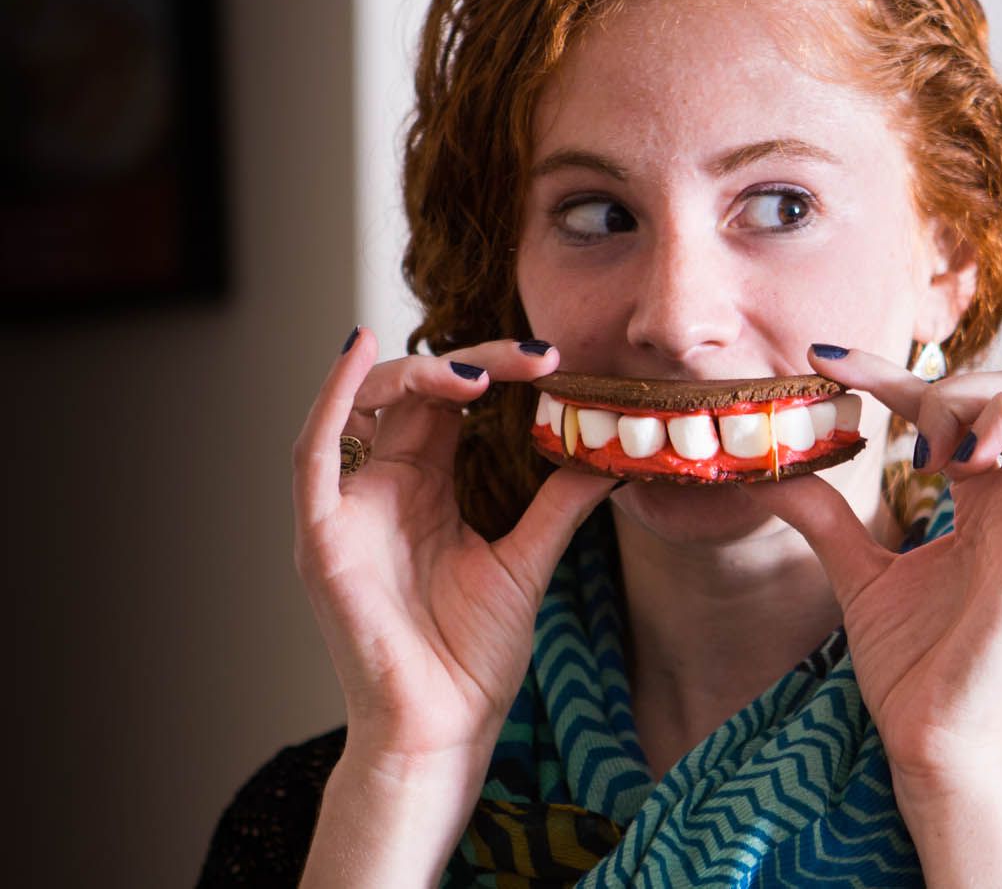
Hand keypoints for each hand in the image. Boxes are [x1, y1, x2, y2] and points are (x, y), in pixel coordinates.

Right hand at [291, 328, 616, 765]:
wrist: (442, 727)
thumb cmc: (471, 657)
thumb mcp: (528, 561)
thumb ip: (560, 502)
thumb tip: (612, 454)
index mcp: (428, 486)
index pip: (453, 401)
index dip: (495, 370)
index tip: (553, 361)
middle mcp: (384, 486)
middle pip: (414, 391)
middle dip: (472, 363)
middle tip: (535, 357)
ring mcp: (349, 507)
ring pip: (364, 405)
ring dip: (417, 373)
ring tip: (478, 372)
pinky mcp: (321, 533)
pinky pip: (314, 453)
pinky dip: (330, 397)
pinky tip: (356, 351)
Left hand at [766, 345, 1001, 791]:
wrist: (922, 735)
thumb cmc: (908, 664)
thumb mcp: (856, 574)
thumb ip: (825, 519)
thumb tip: (772, 474)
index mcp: (979, 495)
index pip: (947, 405)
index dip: (888, 373)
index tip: (824, 361)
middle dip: (966, 389)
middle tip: (918, 447)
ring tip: (962, 459)